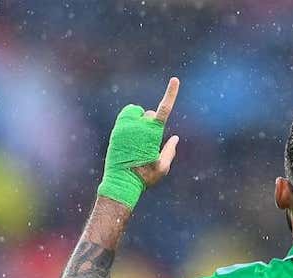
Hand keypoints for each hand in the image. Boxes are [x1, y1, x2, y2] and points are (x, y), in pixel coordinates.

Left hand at [97, 76, 181, 206]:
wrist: (120, 183)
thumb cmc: (144, 178)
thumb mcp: (162, 167)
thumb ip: (170, 150)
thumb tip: (175, 137)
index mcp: (152, 133)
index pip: (163, 110)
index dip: (171, 94)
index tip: (175, 80)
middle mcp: (138, 126)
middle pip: (151, 115)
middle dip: (152, 123)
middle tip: (148, 143)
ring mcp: (125, 127)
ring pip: (138, 114)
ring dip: (140, 122)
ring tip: (137, 141)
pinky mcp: (117, 129)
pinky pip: (127, 116)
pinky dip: (131, 120)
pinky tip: (130, 134)